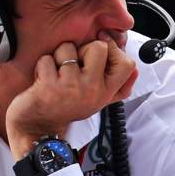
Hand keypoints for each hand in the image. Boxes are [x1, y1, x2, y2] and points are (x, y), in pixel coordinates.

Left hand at [8, 40, 138, 158]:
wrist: (40, 127)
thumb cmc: (67, 109)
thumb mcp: (98, 101)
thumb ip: (117, 85)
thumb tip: (134, 69)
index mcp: (106, 93)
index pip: (128, 65)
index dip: (114, 50)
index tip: (102, 49)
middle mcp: (93, 91)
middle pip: (99, 48)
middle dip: (84, 48)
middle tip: (75, 64)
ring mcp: (72, 88)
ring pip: (69, 48)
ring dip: (59, 56)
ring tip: (57, 73)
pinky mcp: (50, 86)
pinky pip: (47, 59)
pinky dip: (42, 65)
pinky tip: (44, 79)